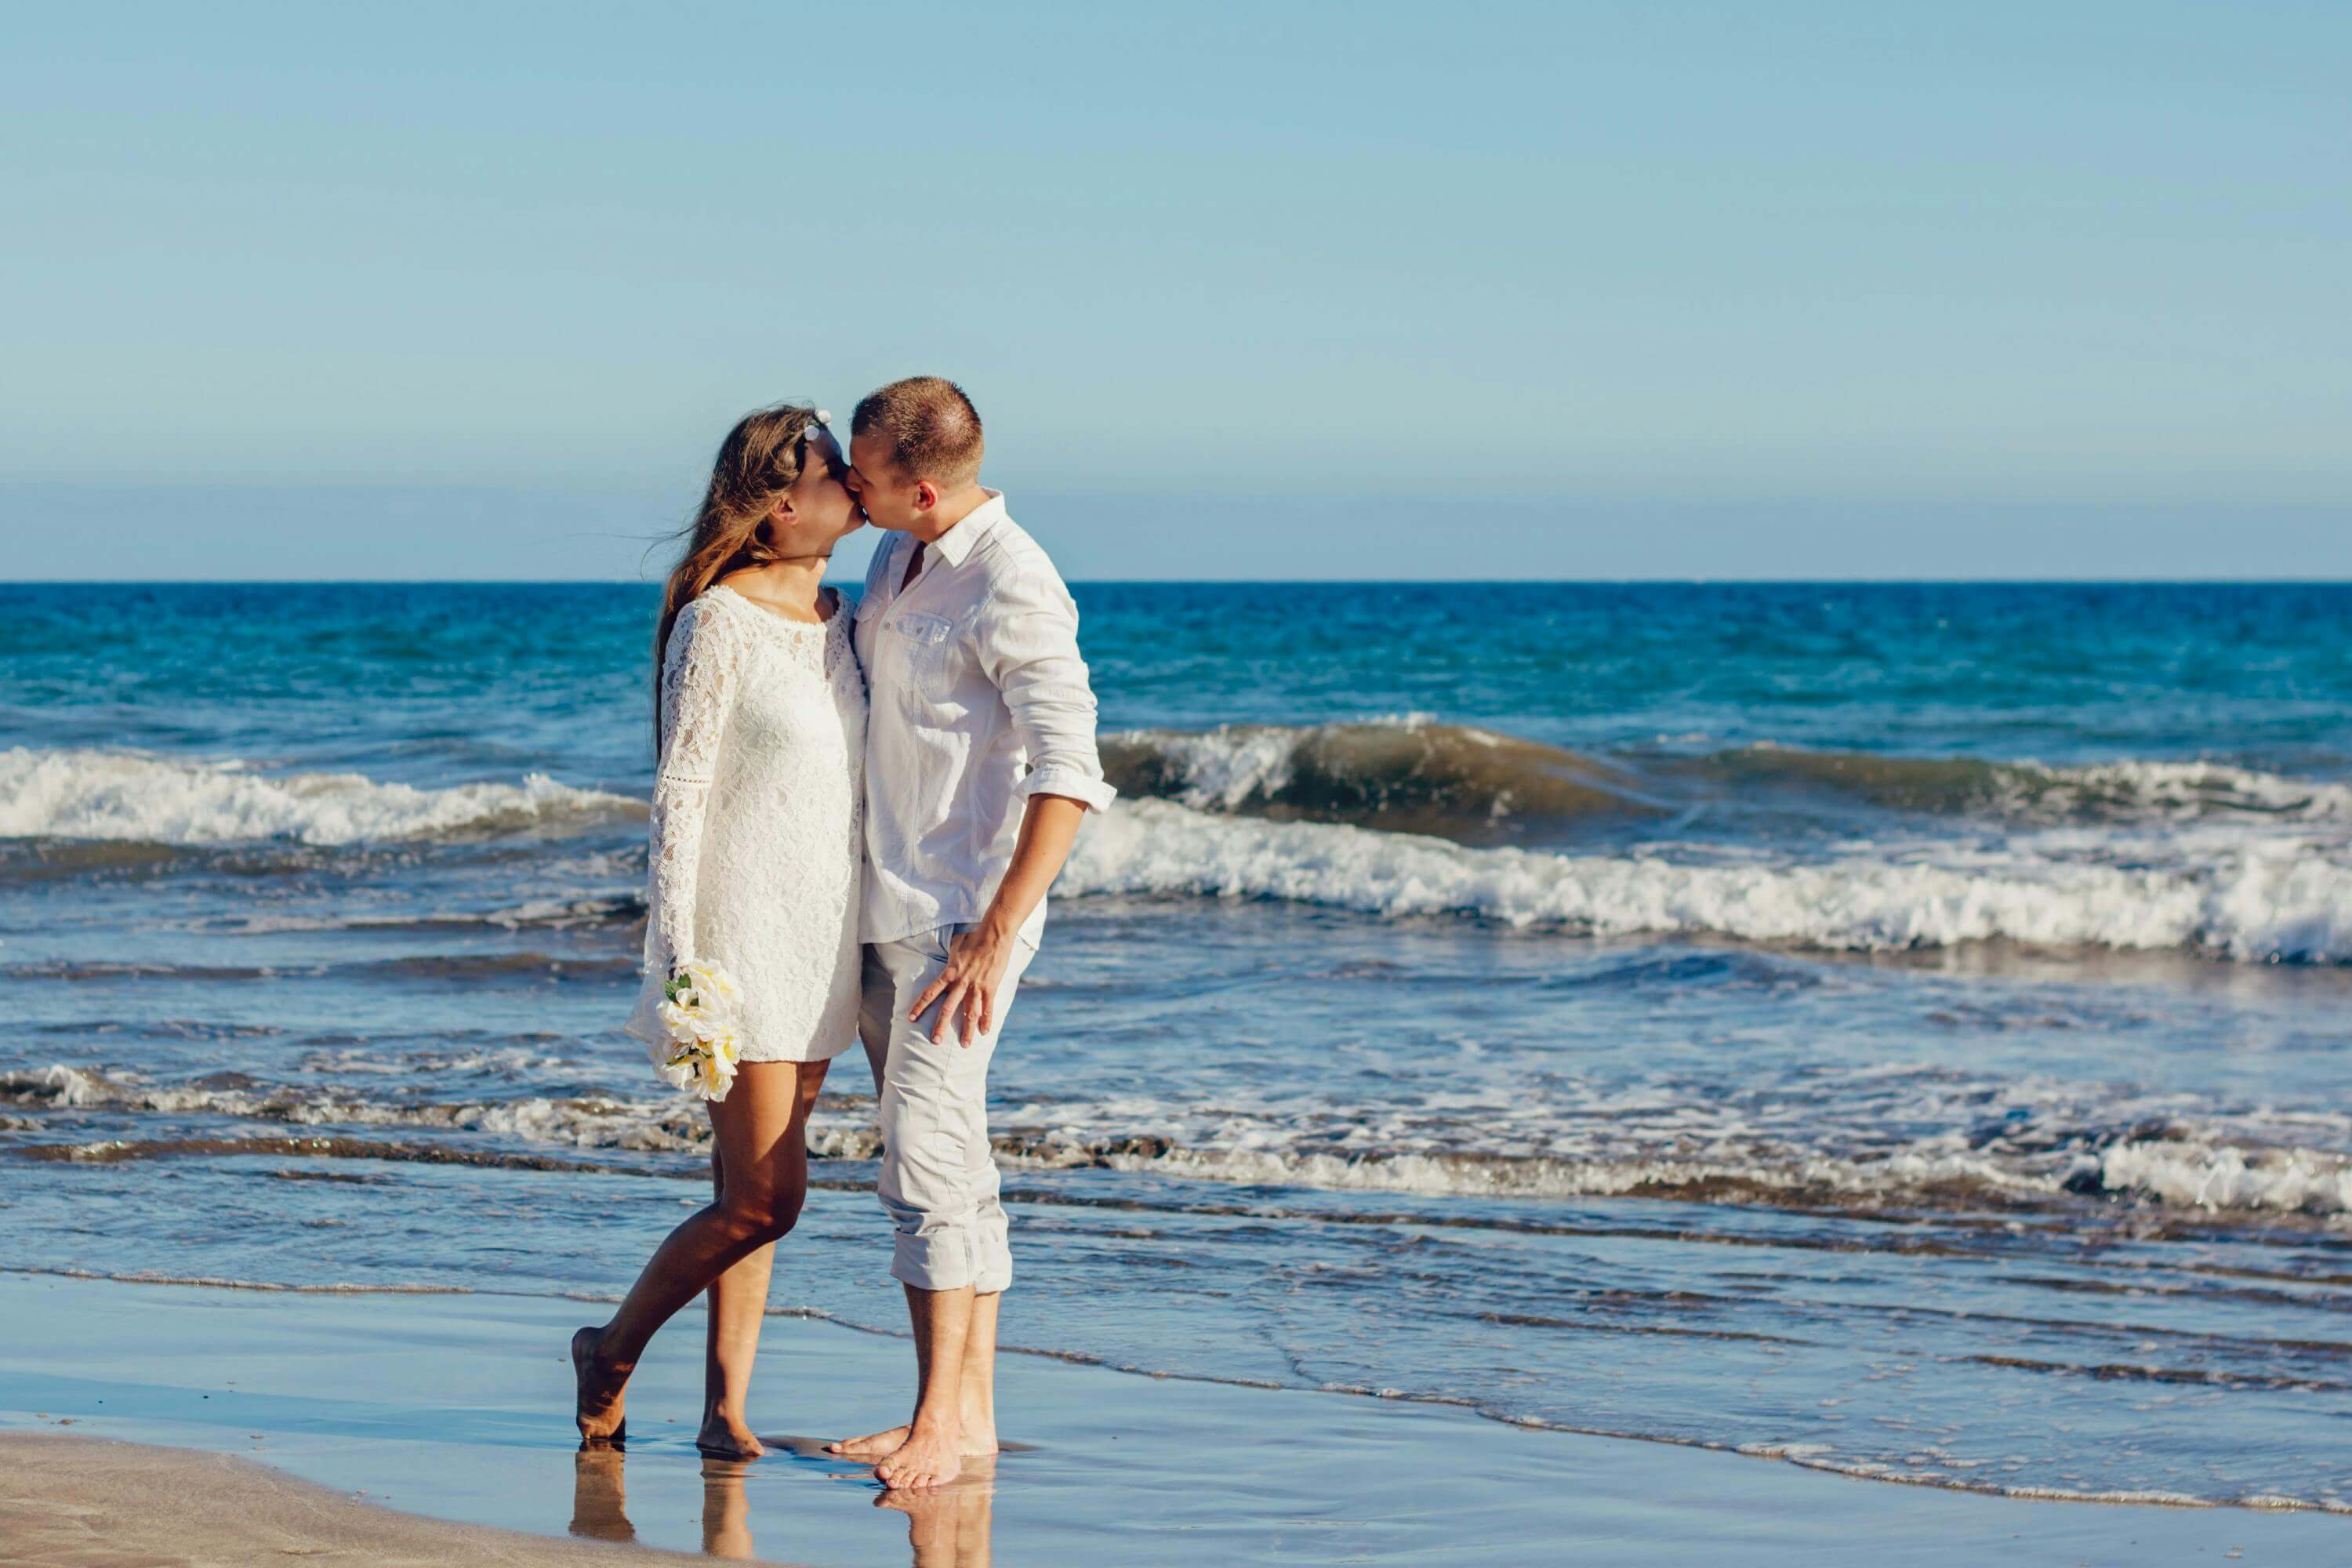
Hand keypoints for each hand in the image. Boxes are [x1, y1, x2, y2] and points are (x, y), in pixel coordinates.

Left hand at [909, 922, 1015, 1046]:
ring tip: (965, 1045)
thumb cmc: (973, 937)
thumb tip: (947, 958)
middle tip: (935, 1041)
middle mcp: (961, 983)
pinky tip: (984, 1032)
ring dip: (967, 1031)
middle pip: (948, 1009)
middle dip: (941, 1027)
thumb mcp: (955, 945)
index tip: (911, 1018)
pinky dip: (987, 1021)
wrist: (994, 935)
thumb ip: (949, 956)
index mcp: (949, 973)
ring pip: (970, 1014)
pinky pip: (988, 1008)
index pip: (930, 993)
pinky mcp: (991, 988)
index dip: (920, 1006)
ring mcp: (976, 987)